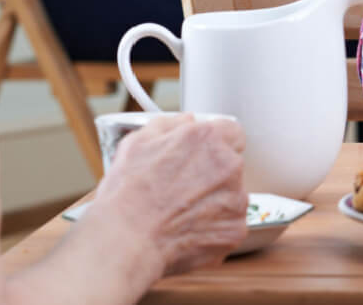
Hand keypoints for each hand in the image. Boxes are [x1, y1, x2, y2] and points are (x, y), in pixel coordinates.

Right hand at [88, 114, 246, 276]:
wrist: (126, 242)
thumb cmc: (127, 195)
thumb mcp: (137, 143)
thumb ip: (169, 125)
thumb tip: (187, 120)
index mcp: (208, 138)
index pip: (231, 132)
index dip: (216, 144)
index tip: (204, 155)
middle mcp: (229, 165)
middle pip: (231, 165)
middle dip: (212, 175)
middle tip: (184, 190)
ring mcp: (236, 199)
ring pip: (231, 196)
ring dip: (214, 202)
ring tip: (180, 214)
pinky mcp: (235, 229)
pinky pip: (229, 225)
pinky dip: (213, 230)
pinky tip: (187, 233)